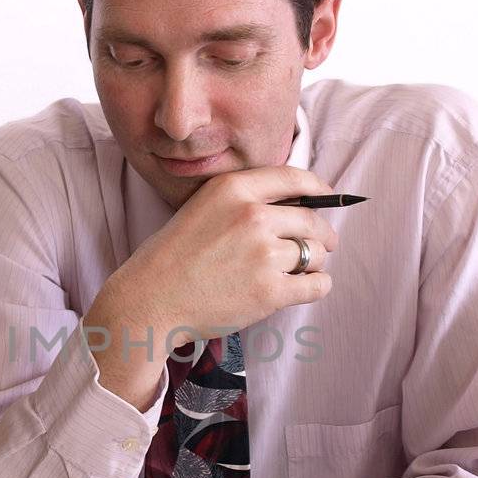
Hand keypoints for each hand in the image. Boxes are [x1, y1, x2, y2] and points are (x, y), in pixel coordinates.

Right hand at [85, 165, 339, 407]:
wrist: (150, 300)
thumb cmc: (172, 257)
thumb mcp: (203, 208)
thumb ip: (244, 201)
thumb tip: (296, 203)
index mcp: (234, 188)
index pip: (295, 177)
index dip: (319, 188)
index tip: (327, 198)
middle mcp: (253, 215)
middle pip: (312, 219)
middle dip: (322, 234)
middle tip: (322, 246)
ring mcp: (263, 253)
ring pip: (316, 253)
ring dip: (313, 263)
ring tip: (299, 272)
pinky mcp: (270, 290)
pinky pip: (317, 284)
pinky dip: (316, 286)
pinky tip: (304, 288)